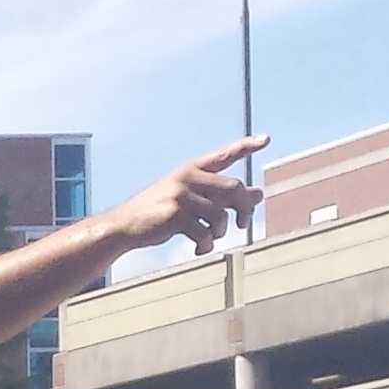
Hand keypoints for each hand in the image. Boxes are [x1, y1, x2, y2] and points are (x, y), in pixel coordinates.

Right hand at [108, 137, 263, 256]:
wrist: (122, 226)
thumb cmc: (157, 212)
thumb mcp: (188, 197)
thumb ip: (219, 195)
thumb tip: (258, 194)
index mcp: (191, 169)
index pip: (224, 155)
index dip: (246, 146)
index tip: (266, 139)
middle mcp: (187, 178)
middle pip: (234, 188)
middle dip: (244, 208)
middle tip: (241, 223)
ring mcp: (180, 195)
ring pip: (221, 214)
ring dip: (221, 231)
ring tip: (211, 238)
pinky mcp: (175, 215)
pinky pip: (204, 232)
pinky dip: (206, 245)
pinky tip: (200, 249)